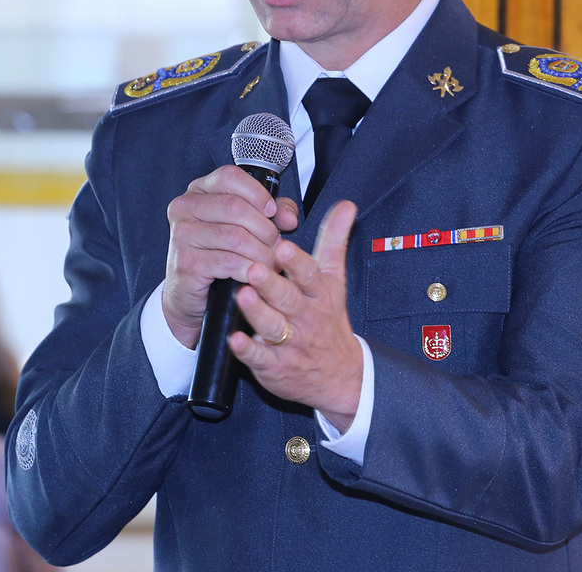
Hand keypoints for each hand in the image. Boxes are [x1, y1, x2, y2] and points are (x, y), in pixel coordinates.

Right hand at [162, 164, 299, 348]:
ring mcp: (182, 235)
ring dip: (262, 252)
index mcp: (198, 191)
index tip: (272, 211)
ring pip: (236, 236)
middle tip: (277, 246)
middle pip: (236, 207)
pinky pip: (229, 262)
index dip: (257, 192)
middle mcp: (185, 207)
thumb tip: (289, 218)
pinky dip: (249, 269)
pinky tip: (255, 274)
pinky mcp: (186, 262)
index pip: (229, 176)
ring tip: (271, 263)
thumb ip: (271, 213)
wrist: (190, 292)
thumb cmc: (218, 253)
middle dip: (265, 228)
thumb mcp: (244, 225)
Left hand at [229, 200, 362, 431]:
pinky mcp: (275, 366)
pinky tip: (234, 339)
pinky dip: (248, 350)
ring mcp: (291, 343)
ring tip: (243, 295)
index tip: (281, 245)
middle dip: (272, 284)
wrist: (340, 376)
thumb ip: (334, 240)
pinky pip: (260, 358)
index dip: (296, 261)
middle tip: (255, 268)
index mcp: (319, 294)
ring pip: (273, 326)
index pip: (309, 274)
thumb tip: (346, 204)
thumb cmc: (328, 319)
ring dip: (257, 312)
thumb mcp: (335, 279)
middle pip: (289, 299)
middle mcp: (306, 318)